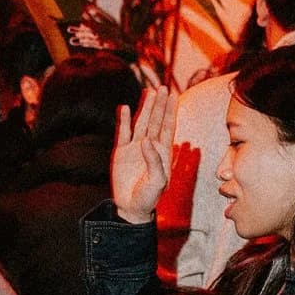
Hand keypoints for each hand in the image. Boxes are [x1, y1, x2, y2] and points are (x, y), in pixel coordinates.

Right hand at [111, 85, 175, 225]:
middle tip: (162, 87)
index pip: (167, 127)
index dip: (170, 111)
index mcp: (163, 152)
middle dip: (159, 104)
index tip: (173, 95)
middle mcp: (150, 146)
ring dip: (145, 108)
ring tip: (148, 91)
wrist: (131, 207)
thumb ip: (154, 160)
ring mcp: (135, 148)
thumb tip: (146, 140)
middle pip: (155, 120)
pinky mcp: (121, 152)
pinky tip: (125, 108)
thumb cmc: (149, 196)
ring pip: (141, 123)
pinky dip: (124, 120)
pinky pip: (123, 133)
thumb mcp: (157, 181)